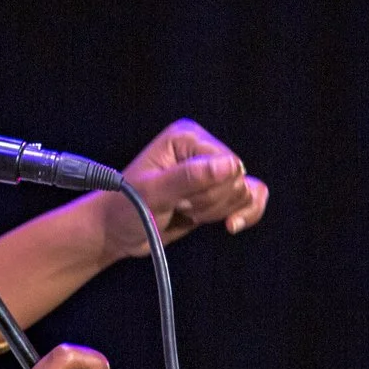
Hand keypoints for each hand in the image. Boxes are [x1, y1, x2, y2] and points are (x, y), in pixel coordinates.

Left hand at [97, 118, 269, 259]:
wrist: (117, 231)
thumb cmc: (126, 208)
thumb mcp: (153, 192)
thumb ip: (189, 177)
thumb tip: (229, 165)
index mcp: (187, 138)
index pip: (227, 165)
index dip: (209, 191)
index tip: (180, 201)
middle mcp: (202, 149)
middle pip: (237, 180)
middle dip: (211, 203)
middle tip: (180, 206)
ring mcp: (211, 171)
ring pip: (245, 192)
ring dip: (218, 211)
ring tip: (186, 211)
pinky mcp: (216, 192)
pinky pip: (251, 199)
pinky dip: (245, 214)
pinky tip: (230, 225)